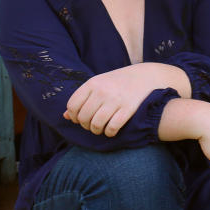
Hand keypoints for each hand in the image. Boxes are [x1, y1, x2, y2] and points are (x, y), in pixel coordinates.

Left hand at [64, 63, 188, 136]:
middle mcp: (102, 91)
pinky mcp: (127, 109)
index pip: (73, 106)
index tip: (80, 118)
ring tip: (100, 129)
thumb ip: (82, 98)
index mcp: (92, 83)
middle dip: (86, 126)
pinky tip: (111, 130)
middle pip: (83, 118)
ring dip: (96, 131)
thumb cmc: (117, 82)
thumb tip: (65, 116)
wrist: (144, 77)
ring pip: (96, 125)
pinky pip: (112, 128)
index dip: (74, 116)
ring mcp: (115, 100)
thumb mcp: (98, 84)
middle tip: (91, 125)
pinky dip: (109, 133)